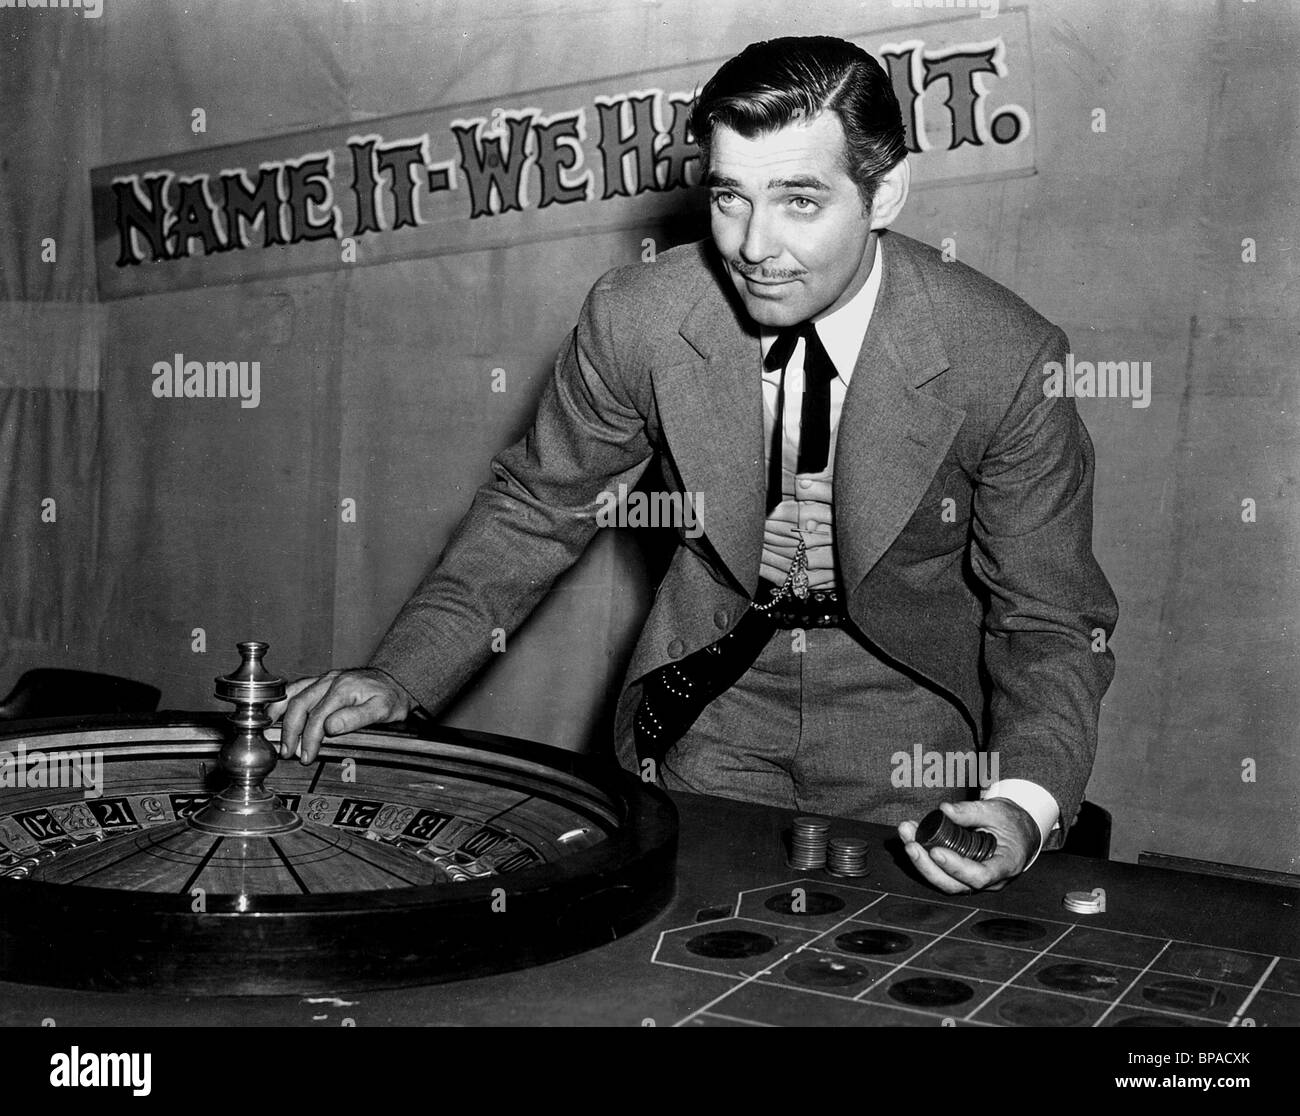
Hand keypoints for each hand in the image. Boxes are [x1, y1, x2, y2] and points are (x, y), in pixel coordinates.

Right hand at [269, 668, 416, 763]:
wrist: (398, 680)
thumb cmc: (390, 698)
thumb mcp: (381, 710)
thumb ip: (355, 718)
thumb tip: (329, 727)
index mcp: (343, 689)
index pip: (317, 717)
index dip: (309, 739)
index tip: (306, 757)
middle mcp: (330, 680)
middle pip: (300, 705)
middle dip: (291, 731)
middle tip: (289, 753)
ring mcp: (325, 678)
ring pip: (293, 693)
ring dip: (280, 715)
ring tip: (274, 735)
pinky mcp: (322, 679)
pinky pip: (296, 687)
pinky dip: (282, 700)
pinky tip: (273, 712)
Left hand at [897, 799, 1039, 893]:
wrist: (1020, 832)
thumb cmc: (1012, 822)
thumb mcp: (997, 811)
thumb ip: (971, 811)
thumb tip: (943, 810)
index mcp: (1006, 865)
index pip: (980, 876)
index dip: (956, 867)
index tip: (936, 851)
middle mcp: (990, 881)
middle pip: (955, 885)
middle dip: (928, 866)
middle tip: (910, 842)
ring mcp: (975, 881)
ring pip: (945, 881)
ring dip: (921, 861)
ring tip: (906, 833)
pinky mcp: (962, 875)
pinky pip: (942, 873)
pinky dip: (924, 857)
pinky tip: (911, 836)